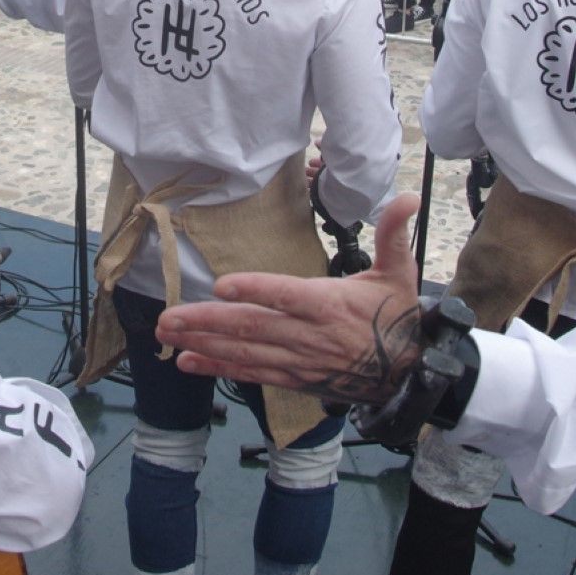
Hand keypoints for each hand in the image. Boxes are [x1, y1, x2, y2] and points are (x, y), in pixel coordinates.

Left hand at [158, 196, 424, 405]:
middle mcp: (309, 335)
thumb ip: (394, 234)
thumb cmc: (397, 317)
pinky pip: (251, 374)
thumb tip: (408, 197)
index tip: (221, 285)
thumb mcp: (399, 273)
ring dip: (202, 344)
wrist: (408, 374)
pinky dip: (218, 368)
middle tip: (168, 317)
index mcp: (331, 305)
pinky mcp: (293, 377)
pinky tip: (188, 362)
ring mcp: (298, 360)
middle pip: (253, 328)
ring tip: (167, 335)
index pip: (288, 295)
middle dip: (207, 323)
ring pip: (245, 353)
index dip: (256, 290)